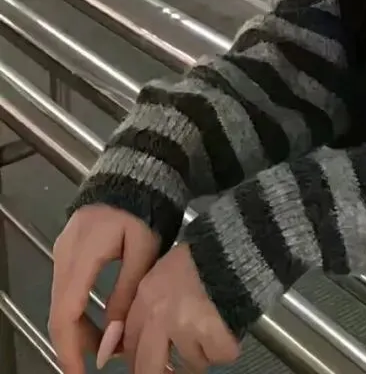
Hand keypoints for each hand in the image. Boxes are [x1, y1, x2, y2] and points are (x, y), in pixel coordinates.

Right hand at [49, 205, 159, 373]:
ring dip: (79, 329)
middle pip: (59, 311)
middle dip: (76, 344)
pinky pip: (68, 288)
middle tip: (100, 364)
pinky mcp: (70, 248)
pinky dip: (79, 310)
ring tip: (107, 347)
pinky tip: (100, 322)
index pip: (65, 314)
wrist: (141, 169)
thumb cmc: (148, 206)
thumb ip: (126, 293)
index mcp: (82, 254)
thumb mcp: (144, 250)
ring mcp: (64, 250)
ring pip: (62, 301)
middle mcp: (64, 254)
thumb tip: (112, 340)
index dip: (71, 349)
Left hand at [123, 243, 239, 373]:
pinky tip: (229, 332)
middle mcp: (158, 316)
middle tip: (174, 371)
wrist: (236, 242)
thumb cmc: (205, 252)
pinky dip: (226, 347)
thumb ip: (152, 303)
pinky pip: (219, 355)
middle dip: (160, 373)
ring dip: (201, 352)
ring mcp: (184, 326)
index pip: (130, 343)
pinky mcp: (212, 332)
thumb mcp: (166, 269)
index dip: (140, 356)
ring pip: (191, 362)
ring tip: (212, 334)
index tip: (149, 360)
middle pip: (148, 368)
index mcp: (146, 298)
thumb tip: (142, 339)